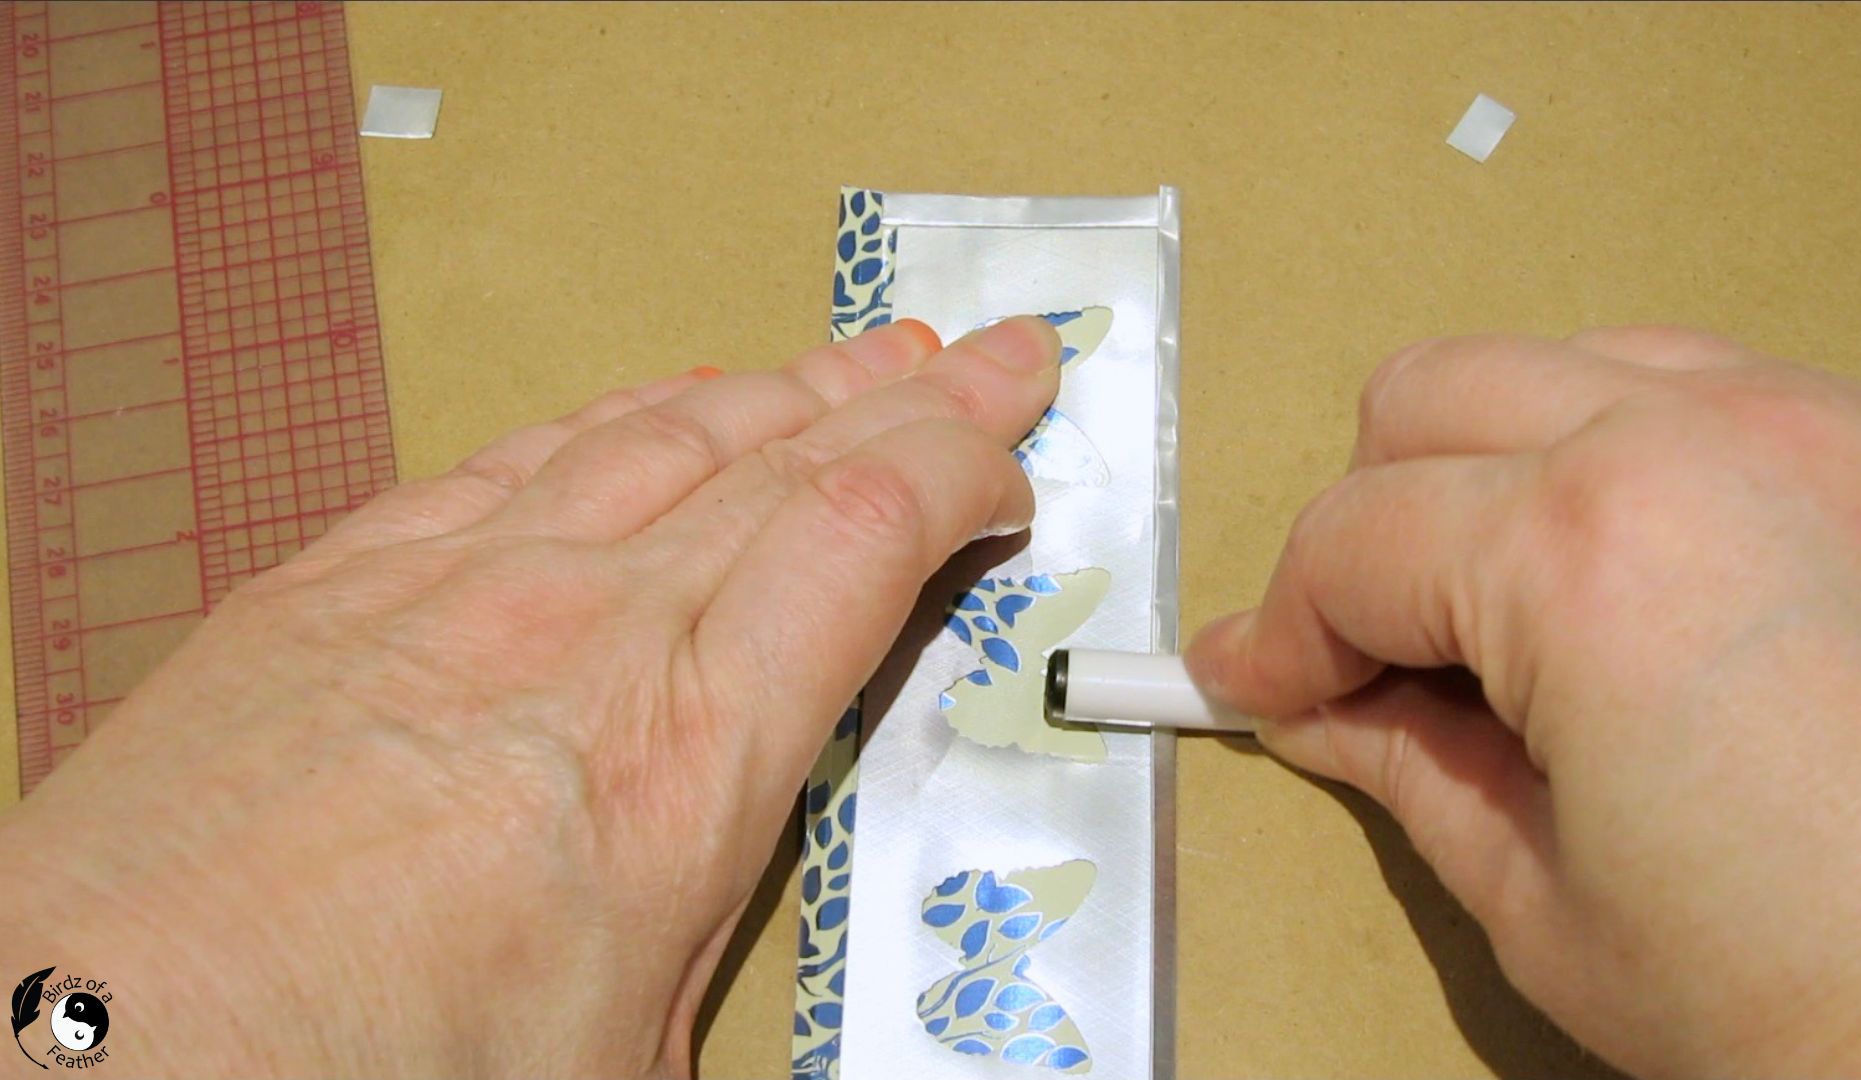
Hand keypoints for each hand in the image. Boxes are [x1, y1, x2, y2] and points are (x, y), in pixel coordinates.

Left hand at [0, 317, 1062, 1076]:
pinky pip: (517, 452)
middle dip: (914, 392)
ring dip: (783, 385)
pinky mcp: (339, 579)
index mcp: (684, 753)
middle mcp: (582, 629)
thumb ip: (717, 932)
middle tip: (993, 352)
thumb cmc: (369, 1078)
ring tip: (858, 354)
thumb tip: (763, 929)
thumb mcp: (629, 1060)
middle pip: (787, 452)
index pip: (864, 534)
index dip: (963, 470)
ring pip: (661, 432)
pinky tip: (656, 407)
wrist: (101, 1048)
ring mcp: (452, 583)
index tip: (1011, 462)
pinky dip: (619, 415)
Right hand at [1187, 328, 1860, 1078]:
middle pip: (1431, 397)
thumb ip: (1403, 765)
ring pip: (1569, 365)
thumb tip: (1318, 705)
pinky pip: (1715, 393)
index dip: (1281, 627)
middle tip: (1385, 651)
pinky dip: (1642, 463)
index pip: (1350, 540)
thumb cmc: (1815, 1001)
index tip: (1259, 684)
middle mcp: (1706, 443)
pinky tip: (1663, 586)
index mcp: (1588, 556)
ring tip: (1527, 610)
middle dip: (1374, 523)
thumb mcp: (1542, 903)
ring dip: (1503, 470)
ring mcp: (1826, 425)